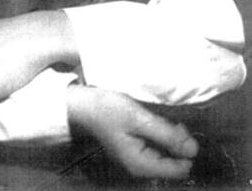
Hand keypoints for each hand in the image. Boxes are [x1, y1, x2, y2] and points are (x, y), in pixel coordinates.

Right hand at [67, 85, 197, 179]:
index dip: (186, 150)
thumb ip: (167, 135)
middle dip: (178, 143)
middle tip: (171, 120)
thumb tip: (194, 149)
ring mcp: (136, 159)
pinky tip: (156, 123)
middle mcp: (140, 168)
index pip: (180, 169)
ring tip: (162, 119)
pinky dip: (160, 137)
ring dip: (170, 138)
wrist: (81, 105)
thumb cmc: (107, 110)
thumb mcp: (139, 119)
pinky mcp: (134, 150)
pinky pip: (156, 149)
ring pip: (166, 155)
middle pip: (174, 163)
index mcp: (142, 165)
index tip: (180, 129)